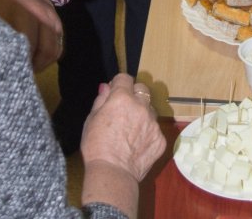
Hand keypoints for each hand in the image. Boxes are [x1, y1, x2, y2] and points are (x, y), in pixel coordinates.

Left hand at [0, 0, 62, 71]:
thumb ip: (3, 36)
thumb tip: (3, 60)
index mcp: (27, 12)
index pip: (29, 44)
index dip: (21, 59)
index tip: (11, 68)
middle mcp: (45, 17)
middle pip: (46, 51)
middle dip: (34, 65)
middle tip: (20, 72)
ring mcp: (55, 20)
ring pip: (55, 51)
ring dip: (43, 63)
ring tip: (28, 68)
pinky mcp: (59, 24)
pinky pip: (59, 46)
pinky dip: (50, 57)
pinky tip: (37, 61)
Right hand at [80, 74, 164, 214]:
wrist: (112, 174)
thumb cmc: (96, 146)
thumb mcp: (91, 120)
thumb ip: (101, 100)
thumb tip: (106, 87)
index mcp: (122, 98)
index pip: (125, 78)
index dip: (118, 84)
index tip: (114, 93)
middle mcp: (141, 106)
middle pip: (142, 90)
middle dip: (134, 95)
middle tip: (124, 110)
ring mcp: (153, 122)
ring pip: (150, 110)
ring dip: (142, 114)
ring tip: (131, 131)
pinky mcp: (160, 138)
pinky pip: (154, 129)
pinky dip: (147, 134)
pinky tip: (137, 145)